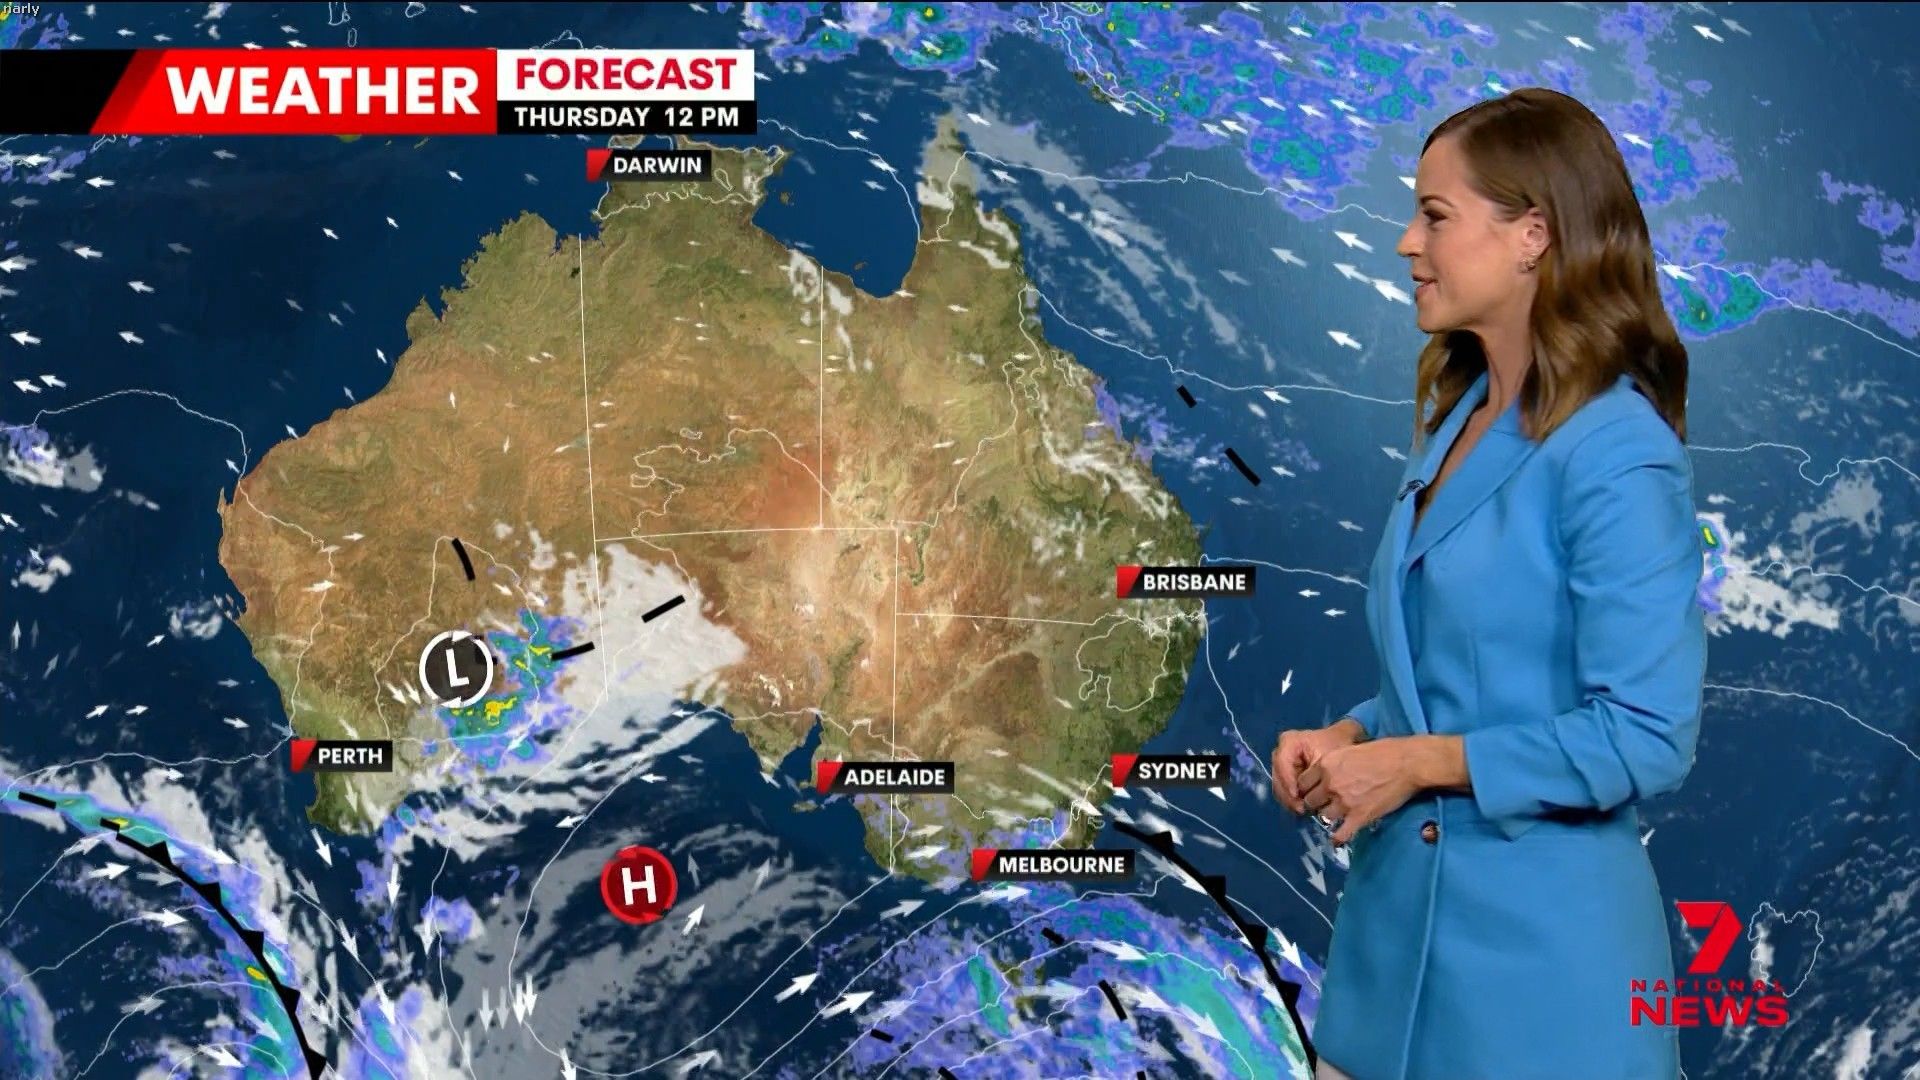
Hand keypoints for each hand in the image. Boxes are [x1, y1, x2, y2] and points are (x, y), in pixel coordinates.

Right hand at [1271, 722, 1362, 814]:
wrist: (1344, 745)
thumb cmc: (1338, 747)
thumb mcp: (1329, 757)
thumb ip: (1314, 775)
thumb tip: (1302, 795)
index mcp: (1289, 742)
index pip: (1281, 763)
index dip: (1287, 780)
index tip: (1297, 795)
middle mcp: (1281, 751)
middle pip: (1278, 776)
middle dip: (1289, 795)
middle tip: (1301, 808)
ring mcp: (1282, 764)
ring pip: (1279, 786)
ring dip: (1290, 801)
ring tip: (1304, 811)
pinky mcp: (1286, 775)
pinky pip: (1284, 790)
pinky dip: (1293, 801)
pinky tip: (1304, 809)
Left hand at [1298, 739, 1423, 844]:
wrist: (1406, 763)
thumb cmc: (1383, 751)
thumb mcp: (1350, 750)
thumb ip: (1335, 763)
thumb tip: (1332, 772)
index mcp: (1326, 764)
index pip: (1303, 782)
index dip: (1307, 788)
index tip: (1313, 791)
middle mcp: (1330, 784)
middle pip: (1310, 801)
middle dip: (1316, 803)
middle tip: (1324, 803)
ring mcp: (1344, 802)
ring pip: (1324, 816)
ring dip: (1329, 816)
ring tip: (1337, 815)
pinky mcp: (1359, 816)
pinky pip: (1341, 833)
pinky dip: (1337, 838)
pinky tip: (1336, 840)